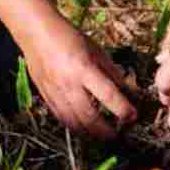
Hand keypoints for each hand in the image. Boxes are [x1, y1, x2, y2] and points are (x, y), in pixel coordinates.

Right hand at [19, 13, 140, 140]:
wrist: (37, 34)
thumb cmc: (69, 38)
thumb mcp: (95, 50)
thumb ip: (111, 71)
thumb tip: (128, 89)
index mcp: (84, 68)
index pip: (108, 95)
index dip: (123, 109)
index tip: (133, 116)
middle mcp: (69, 83)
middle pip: (90, 117)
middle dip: (106, 130)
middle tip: (118, 134)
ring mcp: (55, 92)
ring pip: (74, 122)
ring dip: (90, 133)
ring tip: (102, 135)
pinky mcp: (45, 97)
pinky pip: (61, 118)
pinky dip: (74, 127)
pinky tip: (84, 128)